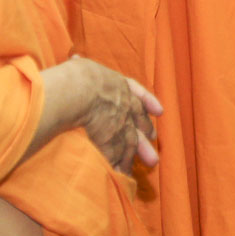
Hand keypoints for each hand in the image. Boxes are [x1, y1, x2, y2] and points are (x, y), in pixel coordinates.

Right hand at [72, 57, 162, 172]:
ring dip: (139, 153)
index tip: (159, 111)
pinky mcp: (110, 140)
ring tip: (150, 163)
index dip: (147, 101)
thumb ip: (82, 67)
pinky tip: (123, 175)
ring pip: (132, 141)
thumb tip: (74, 60)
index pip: (137, 93)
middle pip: (139, 122)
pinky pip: (116, 156)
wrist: (81, 91)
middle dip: (147, 135)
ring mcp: (119, 124)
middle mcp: (124, 105)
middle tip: (156, 143)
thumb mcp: (84, 67)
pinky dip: (119, 166)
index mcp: (119, 85)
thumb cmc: (79, 76)